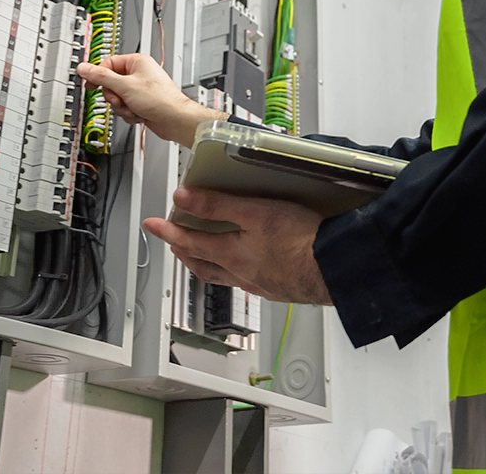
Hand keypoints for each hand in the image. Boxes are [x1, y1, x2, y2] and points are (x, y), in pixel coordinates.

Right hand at [77, 53, 218, 146]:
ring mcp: (140, 89)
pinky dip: (129, 113)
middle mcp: (139, 74)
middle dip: (114, 96)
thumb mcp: (124, 86)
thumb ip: (102, 77)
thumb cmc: (159, 99)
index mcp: (136, 62)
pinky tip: (139, 114)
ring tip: (133, 108)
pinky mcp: (141, 103)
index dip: (99, 75)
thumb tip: (84, 68)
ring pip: (118, 98)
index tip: (91, 85)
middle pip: (111, 83)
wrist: (175, 120)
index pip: (108, 64)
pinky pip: (125, 107)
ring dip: (122, 107)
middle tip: (120, 100)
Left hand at [143, 188, 331, 304]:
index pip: (189, 241)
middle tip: (171, 242)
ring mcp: (260, 283)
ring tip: (199, 258)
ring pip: (222, 276)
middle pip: (201, 264)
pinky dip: (234, 274)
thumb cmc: (301, 240)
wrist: (334, 269)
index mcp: (231, 254)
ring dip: (205, 265)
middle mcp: (241, 273)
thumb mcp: (255, 212)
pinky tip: (244, 268)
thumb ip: (217, 205)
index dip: (168, 232)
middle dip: (183, 252)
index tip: (151, 226)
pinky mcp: (279, 287)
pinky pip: (245, 282)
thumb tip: (183, 197)